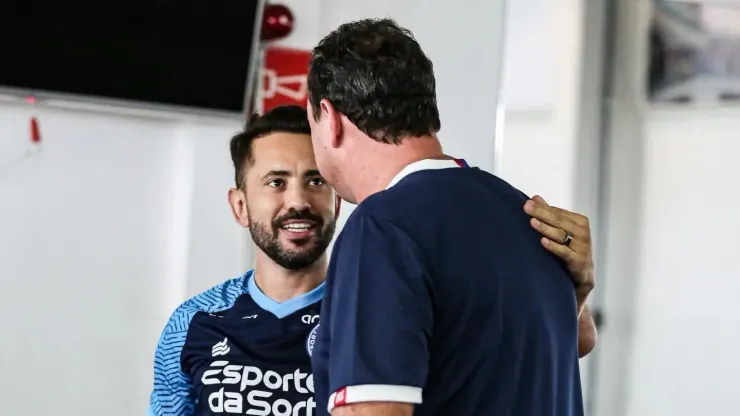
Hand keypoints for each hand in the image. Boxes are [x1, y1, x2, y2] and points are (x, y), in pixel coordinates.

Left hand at [523, 195, 594, 310]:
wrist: (582, 276)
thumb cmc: (570, 249)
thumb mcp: (562, 230)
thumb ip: (550, 214)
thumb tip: (535, 198)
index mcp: (580, 221)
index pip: (558, 212)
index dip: (542, 208)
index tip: (527, 204)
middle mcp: (583, 232)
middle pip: (559, 221)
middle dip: (541, 214)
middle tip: (526, 208)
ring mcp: (582, 247)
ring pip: (561, 235)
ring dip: (545, 228)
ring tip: (532, 222)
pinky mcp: (579, 261)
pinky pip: (565, 252)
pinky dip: (554, 247)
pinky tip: (543, 241)